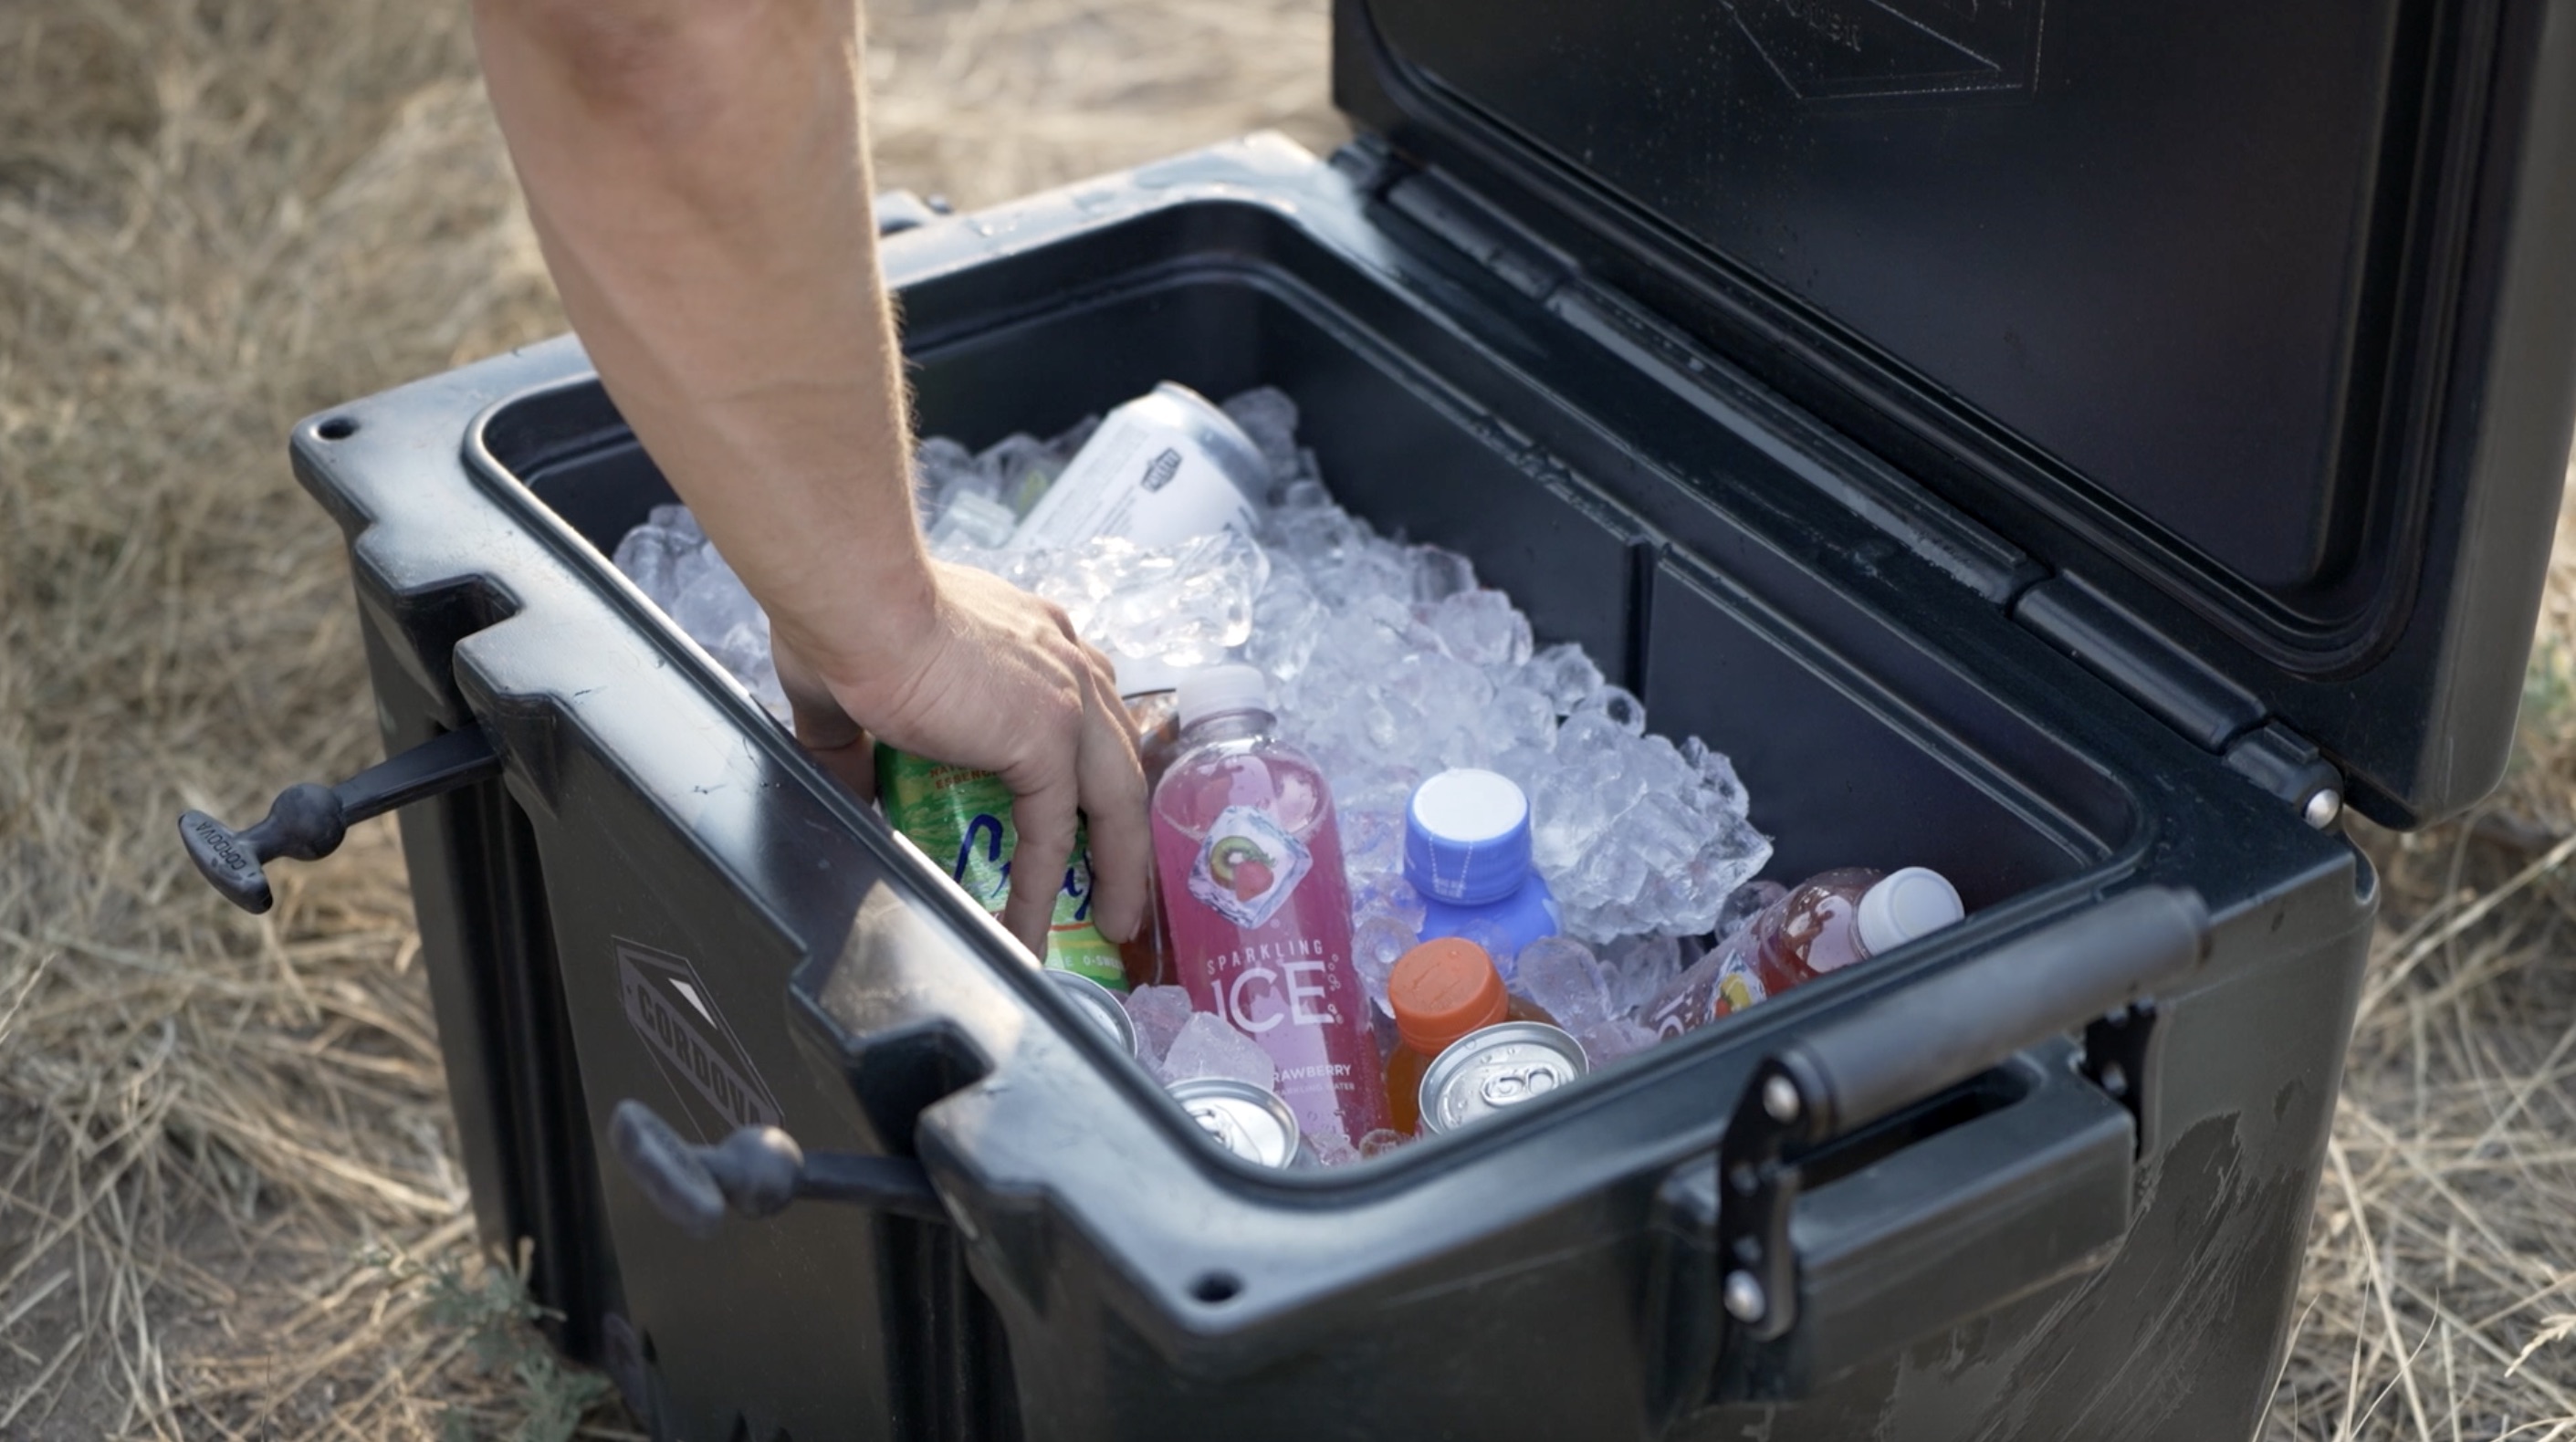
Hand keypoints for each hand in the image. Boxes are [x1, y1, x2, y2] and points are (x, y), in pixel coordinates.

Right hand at [772, 561, 1151, 956]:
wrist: (856, 604)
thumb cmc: (847, 622)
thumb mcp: (858, 691)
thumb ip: (859, 741)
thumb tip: (849, 786)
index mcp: (1033, 637)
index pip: (1086, 704)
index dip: (1093, 756)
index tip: (1089, 799)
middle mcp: (1065, 662)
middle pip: (1120, 755)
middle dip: (1126, 821)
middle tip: (1119, 876)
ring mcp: (1066, 700)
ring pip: (1116, 798)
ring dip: (1119, 863)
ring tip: (1110, 919)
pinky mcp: (1047, 739)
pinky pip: (1052, 831)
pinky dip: (1041, 885)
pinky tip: (1026, 929)